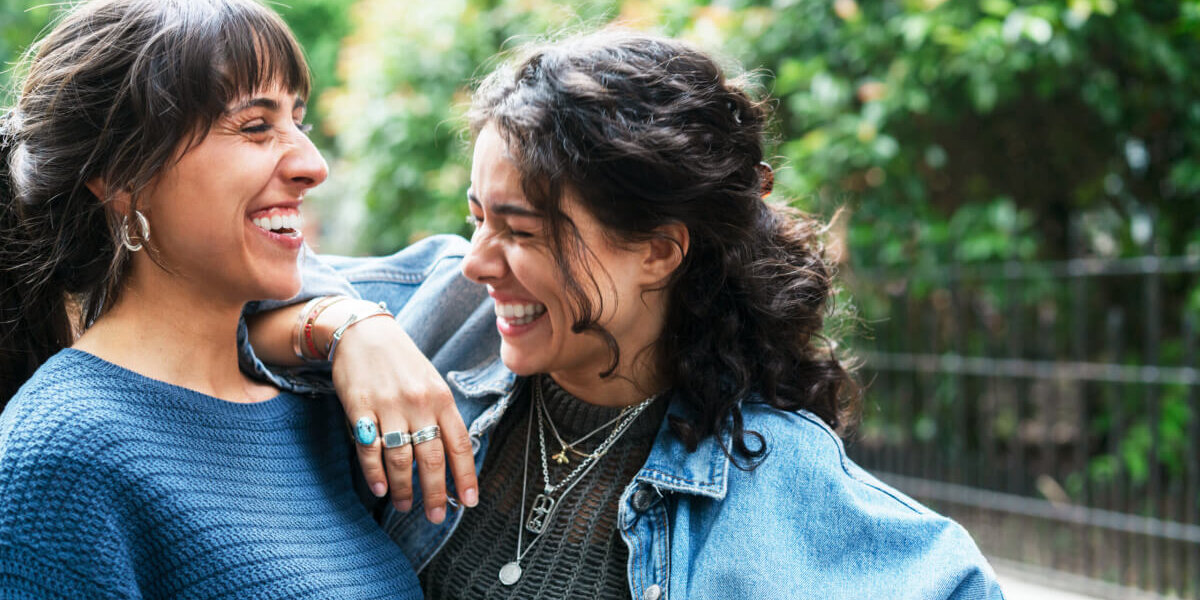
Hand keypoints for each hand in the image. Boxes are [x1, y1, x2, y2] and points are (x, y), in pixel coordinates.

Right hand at [327, 306, 478, 522]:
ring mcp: (389, 406)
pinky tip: (381, 489)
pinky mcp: (360, 408)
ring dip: (404, 488)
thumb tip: (452, 456)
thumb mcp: (431, 381)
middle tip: (437, 516)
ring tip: (406, 506)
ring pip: (400, 459)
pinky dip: (375, 473)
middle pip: (431, 458)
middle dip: (436, 493)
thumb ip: (441, 415)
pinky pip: (370, 449)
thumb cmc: (401, 361)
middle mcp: (419, 403)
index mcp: (441, 397)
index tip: (469, 501)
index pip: (459, 444)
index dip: (465, 476)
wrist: (363, 331)